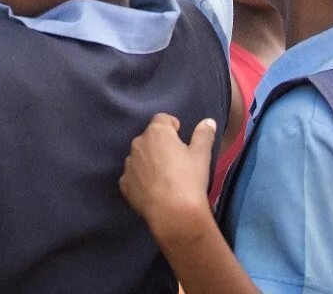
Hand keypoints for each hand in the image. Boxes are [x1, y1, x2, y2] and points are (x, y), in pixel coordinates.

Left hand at [119, 113, 218, 243]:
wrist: (173, 213)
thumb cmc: (189, 179)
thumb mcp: (201, 155)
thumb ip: (204, 135)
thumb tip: (208, 121)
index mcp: (157, 132)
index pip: (162, 119)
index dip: (171, 126)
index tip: (179, 136)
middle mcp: (138, 144)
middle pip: (149, 138)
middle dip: (160, 144)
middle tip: (175, 160)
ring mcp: (129, 164)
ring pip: (139, 156)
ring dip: (149, 161)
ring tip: (164, 177)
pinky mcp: (124, 184)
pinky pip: (132, 176)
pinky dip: (140, 179)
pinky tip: (153, 190)